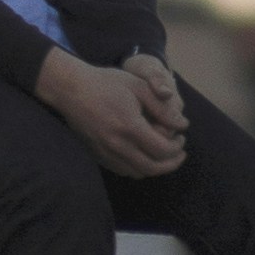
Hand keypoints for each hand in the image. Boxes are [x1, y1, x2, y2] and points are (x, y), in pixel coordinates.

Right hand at [41, 48, 189, 177]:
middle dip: (170, 163)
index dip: (176, 148)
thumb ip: (163, 108)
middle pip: (151, 168)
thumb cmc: (108, 82)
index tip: (182, 138)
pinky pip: (122, 170)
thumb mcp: (139, 86)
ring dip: (155, 168)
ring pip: (137, 173)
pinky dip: (138, 168)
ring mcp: (105, 153)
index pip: (161, 150)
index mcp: (130, 127)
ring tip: (165, 154)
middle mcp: (117, 145)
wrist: (72, 89)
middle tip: (180, 152)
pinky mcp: (97, 155)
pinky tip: (144, 154)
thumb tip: (183, 125)